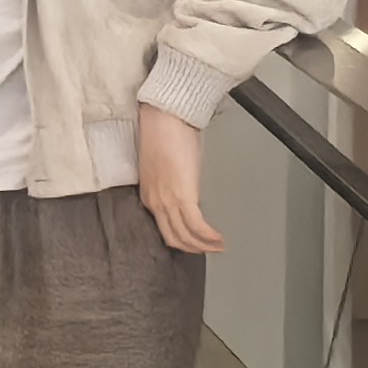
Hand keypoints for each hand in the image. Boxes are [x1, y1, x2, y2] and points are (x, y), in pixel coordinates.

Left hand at [138, 105, 223, 254]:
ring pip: (184, 235)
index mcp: (149, 194)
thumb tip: (185, 190)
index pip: (163, 228)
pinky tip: (219, 239)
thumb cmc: (163, 133)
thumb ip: (169, 183)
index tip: (195, 242)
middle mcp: (154, 201)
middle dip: (193, 248)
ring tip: (219, 247)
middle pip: (173, 237)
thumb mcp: (162, 166)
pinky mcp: (182, 195)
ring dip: (203, 245)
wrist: (164, 117)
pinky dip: (208, 236)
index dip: (181, 239)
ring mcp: (167, 200)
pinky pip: (196, 224)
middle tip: (209, 250)